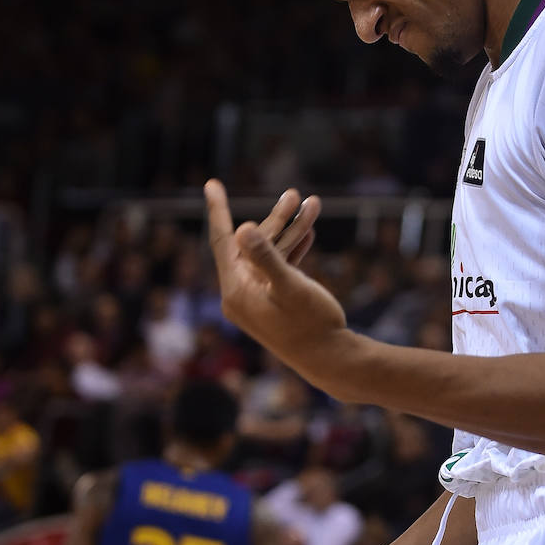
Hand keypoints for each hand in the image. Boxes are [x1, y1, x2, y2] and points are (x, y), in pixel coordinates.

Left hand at [204, 180, 346, 376]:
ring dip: (291, 230)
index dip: (218, 210)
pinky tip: (309, 230)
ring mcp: (259, 298)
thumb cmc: (312, 325)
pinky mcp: (275, 302)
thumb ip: (266, 256)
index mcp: (236, 290)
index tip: (211, 184)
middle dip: (276, 217)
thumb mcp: (290, 287)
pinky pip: (280, 268)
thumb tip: (242, 228)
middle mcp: (242, 294)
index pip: (223, 241)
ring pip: (271, 254)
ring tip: (312, 204)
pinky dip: (293, 249)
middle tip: (295, 194)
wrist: (332, 360)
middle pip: (253, 244)